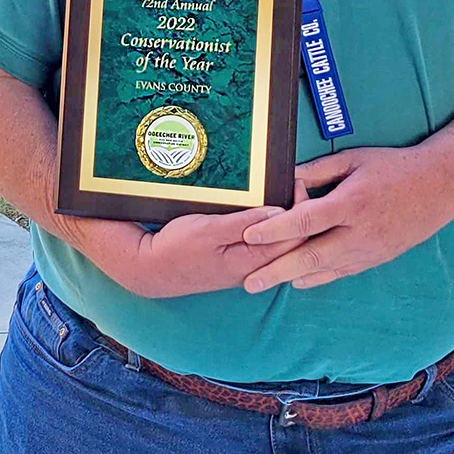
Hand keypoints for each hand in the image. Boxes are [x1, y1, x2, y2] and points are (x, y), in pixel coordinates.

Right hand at [82, 179, 309, 299]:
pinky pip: (264, 245)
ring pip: (278, 244)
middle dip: (298, 214)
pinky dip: (271, 227)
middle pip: (291, 243)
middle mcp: (253, 269)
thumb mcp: (210, 229)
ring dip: (286, 220)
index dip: (302, 211)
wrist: (151, 269)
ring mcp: (245, 267)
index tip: (297, 184)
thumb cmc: (177, 249)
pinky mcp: (236, 262)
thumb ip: (245, 222)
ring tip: (284, 193)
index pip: (293, 239)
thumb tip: (279, 212)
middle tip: (295, 184)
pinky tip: (268, 211)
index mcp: (250, 262)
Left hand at [239, 146, 453, 292]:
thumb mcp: (354, 160)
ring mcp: (369, 250)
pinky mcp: (376, 259)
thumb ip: (318, 171)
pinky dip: (316, 278)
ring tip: (263, 283)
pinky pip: (341, 272)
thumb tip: (286, 180)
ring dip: (292, 278)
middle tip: (248, 281)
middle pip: (310, 256)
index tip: (249, 235)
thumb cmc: (393, 166)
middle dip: (276, 270)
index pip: (306, 220)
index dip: (275, 230)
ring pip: (324, 270)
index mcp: (352, 202)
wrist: (439, 186)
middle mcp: (359, 232)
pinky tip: (297, 280)